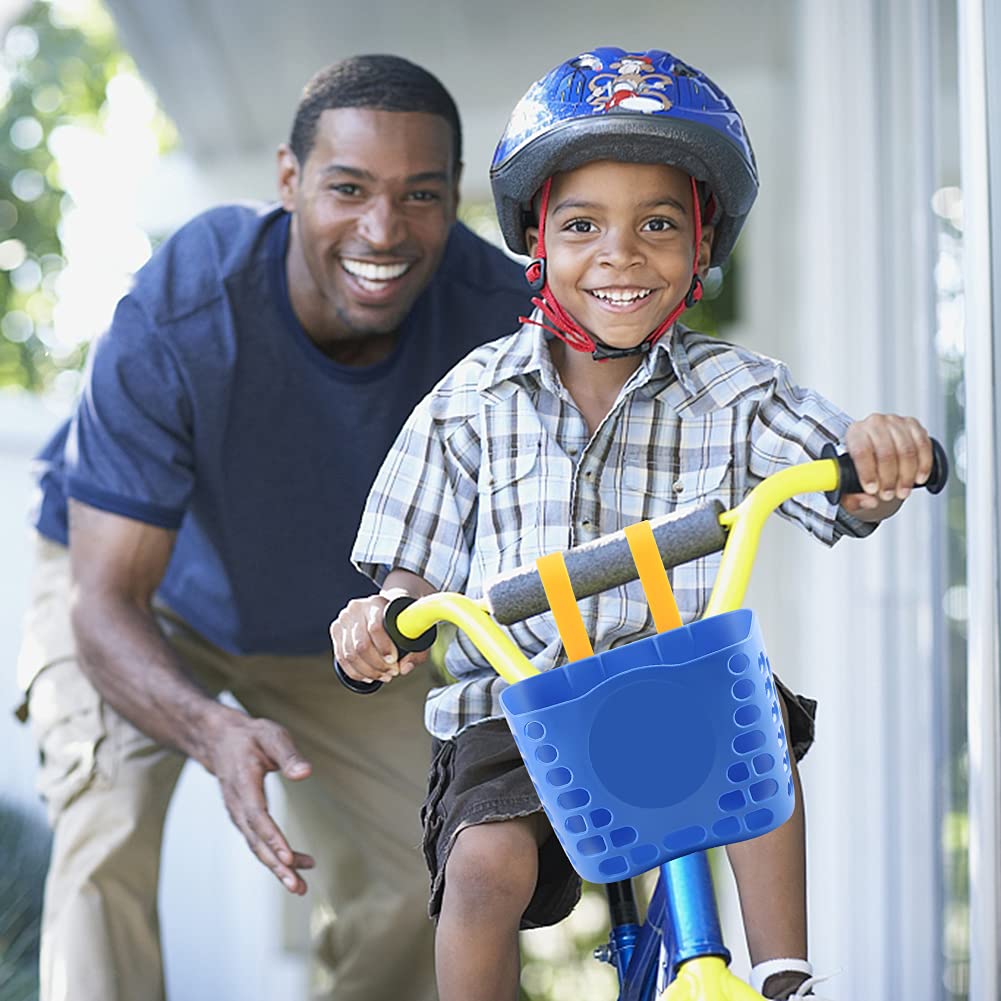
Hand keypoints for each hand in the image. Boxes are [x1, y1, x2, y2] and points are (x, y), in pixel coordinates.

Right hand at [203, 706, 314, 893]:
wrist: (220, 741)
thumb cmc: (251, 737)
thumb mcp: (272, 736)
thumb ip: (289, 755)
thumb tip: (305, 773)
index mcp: (243, 784)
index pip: (257, 816)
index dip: (272, 838)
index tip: (288, 857)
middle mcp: (237, 805)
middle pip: (255, 841)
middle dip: (275, 865)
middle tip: (296, 885)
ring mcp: (238, 815)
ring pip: (256, 847)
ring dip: (276, 869)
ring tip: (300, 886)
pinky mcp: (244, 819)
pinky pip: (258, 843)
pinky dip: (275, 857)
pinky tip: (296, 865)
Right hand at [329, 593, 429, 684]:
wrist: (384, 606)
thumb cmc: (400, 620)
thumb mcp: (414, 630)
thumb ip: (417, 651)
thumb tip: (404, 668)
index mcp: (376, 603)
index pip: (375, 628)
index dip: (384, 648)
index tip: (394, 661)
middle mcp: (357, 608)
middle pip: (361, 645)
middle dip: (377, 665)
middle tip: (391, 673)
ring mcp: (344, 619)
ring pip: (350, 654)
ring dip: (368, 671)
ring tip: (383, 676)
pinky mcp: (335, 630)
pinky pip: (341, 658)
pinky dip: (355, 672)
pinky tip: (368, 676)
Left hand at [840, 413, 933, 519]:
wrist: (876, 456)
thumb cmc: (859, 470)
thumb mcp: (848, 486)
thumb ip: (852, 498)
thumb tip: (869, 502)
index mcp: (854, 433)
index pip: (861, 450)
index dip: (868, 472)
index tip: (872, 490)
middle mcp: (874, 423)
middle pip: (886, 452)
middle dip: (889, 479)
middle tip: (888, 495)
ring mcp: (895, 422)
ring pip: (907, 450)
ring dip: (907, 476)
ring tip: (902, 492)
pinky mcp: (913, 425)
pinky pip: (923, 445)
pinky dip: (923, 465)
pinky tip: (919, 478)